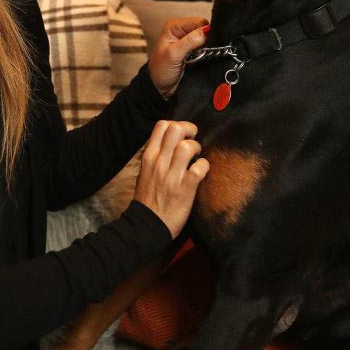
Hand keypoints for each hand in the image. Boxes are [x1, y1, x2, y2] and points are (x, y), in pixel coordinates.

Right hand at [133, 120, 209, 237]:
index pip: (162, 125)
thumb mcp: (145, 172)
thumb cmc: (148, 198)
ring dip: (197, 149)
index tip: (183, 135)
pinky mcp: (185, 188)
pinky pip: (199, 168)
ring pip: (188, 146)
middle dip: (189, 131)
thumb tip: (171, 143)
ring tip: (196, 158)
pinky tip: (201, 172)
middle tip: (193, 141)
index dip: (177, 124)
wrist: (147, 225)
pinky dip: (204, 166)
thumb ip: (156, 156)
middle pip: (175, 129)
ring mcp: (172, 175)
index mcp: (149, 157)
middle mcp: (159, 162)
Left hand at [148, 18, 209, 97]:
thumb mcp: (173, 55)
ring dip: (206, 48)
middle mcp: (181, 30)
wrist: (159, 86)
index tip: (205, 44)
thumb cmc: (161, 70)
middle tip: (202, 52)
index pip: (198, 21)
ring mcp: (187, 40)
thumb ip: (189, 41)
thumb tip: (206, 31)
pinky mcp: (192, 50)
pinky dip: (206, 53)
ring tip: (199, 57)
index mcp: (174, 26)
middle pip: (203, 29)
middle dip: (206, 40)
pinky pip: (205, 47)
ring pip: (205, 38)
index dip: (205, 32)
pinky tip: (201, 58)